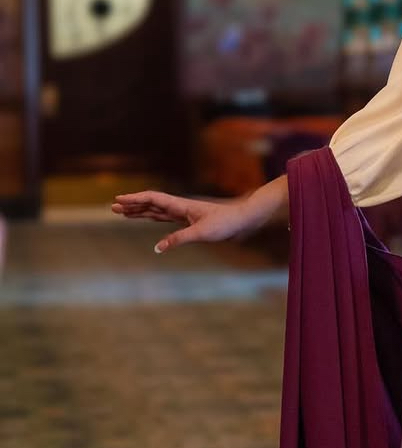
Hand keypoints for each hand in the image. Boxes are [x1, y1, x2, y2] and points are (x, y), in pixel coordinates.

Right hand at [110, 190, 259, 253]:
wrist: (242, 220)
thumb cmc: (225, 224)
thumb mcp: (201, 233)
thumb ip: (178, 239)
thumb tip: (157, 248)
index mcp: (180, 205)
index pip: (152, 198)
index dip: (134, 199)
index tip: (118, 200)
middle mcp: (180, 207)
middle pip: (150, 203)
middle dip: (132, 205)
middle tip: (112, 207)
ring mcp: (184, 213)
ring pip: (156, 210)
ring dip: (140, 211)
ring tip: (123, 213)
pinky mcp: (189, 220)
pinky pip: (166, 218)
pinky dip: (154, 217)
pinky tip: (147, 218)